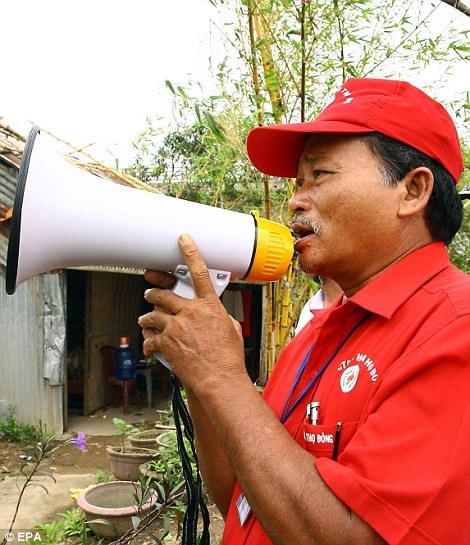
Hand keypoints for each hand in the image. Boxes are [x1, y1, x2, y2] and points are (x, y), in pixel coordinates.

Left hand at [138, 234, 244, 391]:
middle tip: (151, 293)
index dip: (191, 253)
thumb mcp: (231, 330)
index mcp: (210, 306)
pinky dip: (148, 340)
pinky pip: (150, 336)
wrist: (219, 379)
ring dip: (147, 317)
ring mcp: (176, 327)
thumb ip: (220, 317)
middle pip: (164, 294)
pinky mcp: (166, 342)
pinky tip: (150, 344)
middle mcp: (191, 312)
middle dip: (154, 293)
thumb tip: (216, 315)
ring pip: (153, 314)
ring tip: (145, 320)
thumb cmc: (228, 358)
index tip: (184, 239)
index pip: (200, 273)